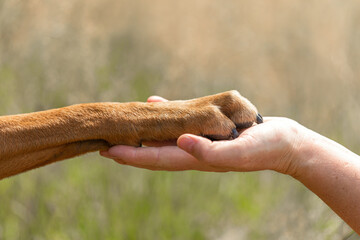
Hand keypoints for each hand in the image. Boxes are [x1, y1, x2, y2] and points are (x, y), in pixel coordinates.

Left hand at [100, 96, 306, 174]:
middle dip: (129, 146)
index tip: (107, 151)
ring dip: (143, 130)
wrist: (282, 142)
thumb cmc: (264, 149)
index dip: (131, 156)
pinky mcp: (208, 126)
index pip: (156, 158)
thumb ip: (210, 152)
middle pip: (153, 148)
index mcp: (195, 158)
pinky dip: (166, 111)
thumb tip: (181, 142)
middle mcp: (192, 149)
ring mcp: (199, 138)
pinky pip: (181, 118)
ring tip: (123, 123)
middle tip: (104, 139)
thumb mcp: (239, 152)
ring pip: (163, 133)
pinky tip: (154, 103)